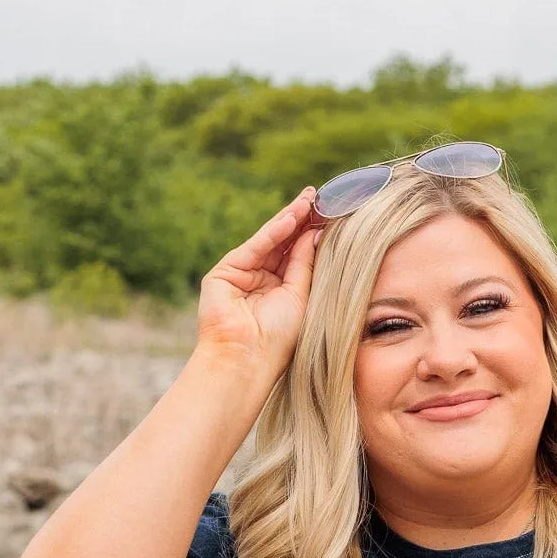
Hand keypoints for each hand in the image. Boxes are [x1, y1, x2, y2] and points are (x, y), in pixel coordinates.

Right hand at [195, 186, 322, 378]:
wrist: (247, 359)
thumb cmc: (278, 339)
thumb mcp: (300, 297)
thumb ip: (305, 265)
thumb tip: (315, 233)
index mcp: (280, 292)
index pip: (298, 256)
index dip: (312, 236)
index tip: (330, 215)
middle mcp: (261, 281)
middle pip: (284, 244)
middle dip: (302, 221)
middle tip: (320, 198)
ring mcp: (242, 275)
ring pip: (270, 242)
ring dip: (290, 219)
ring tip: (309, 200)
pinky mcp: (225, 272)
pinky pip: (255, 247)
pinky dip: (274, 232)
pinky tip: (292, 217)